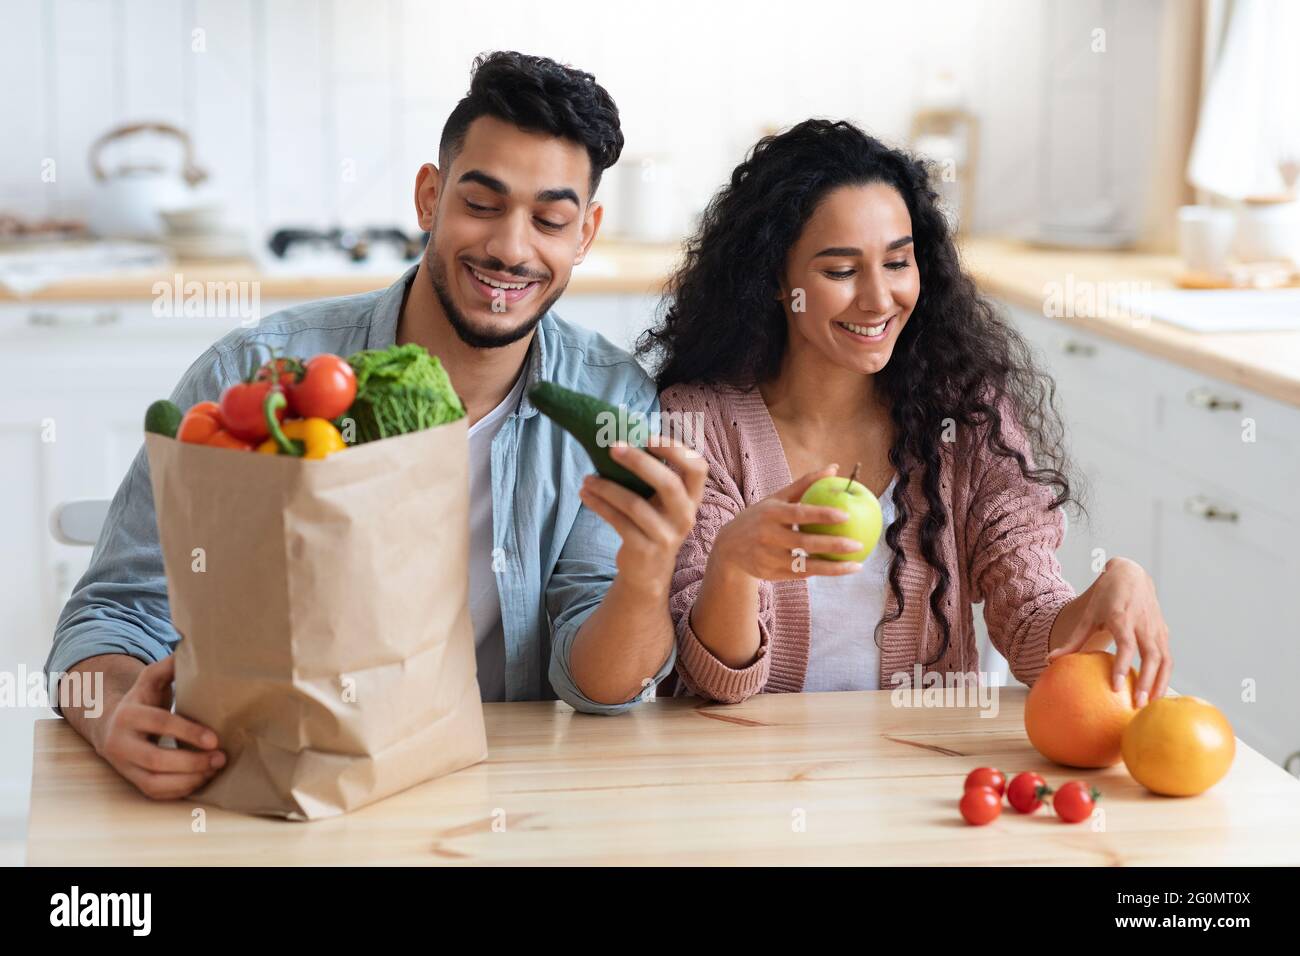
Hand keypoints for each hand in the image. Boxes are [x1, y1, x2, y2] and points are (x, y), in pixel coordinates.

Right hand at [92, 654, 225, 799]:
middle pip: (156, 760)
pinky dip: (180, 790)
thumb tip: (192, 644)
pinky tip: (201, 779)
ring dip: (189, 779)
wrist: (108, 723)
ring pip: (155, 782)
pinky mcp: (130, 780)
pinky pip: (155, 792)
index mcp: (129, 714)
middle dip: (192, 761)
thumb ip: (170, 665)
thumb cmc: (142, 699)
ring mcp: (123, 765)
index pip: (161, 723)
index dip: (188, 733)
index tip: (215, 739)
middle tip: (221, 757)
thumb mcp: (151, 678)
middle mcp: (120, 743)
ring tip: (215, 768)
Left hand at [577, 437, 707, 593]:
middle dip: (639, 461)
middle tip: (612, 447)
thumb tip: (624, 436)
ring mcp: (666, 535)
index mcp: (692, 497)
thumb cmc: (652, 523)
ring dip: (607, 487)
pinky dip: (599, 505)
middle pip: (668, 483)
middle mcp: (685, 516)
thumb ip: (655, 475)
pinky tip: (585, 494)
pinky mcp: (645, 549)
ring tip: (587, 478)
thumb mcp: (662, 502)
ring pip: (635, 505)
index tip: (647, 437)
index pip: (697, 467)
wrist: (648, 571)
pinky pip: (618, 522)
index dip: (676, 449)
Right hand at [711, 464, 865, 581]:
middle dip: (833, 545)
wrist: (728, 547)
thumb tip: (835, 468)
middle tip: (857, 544)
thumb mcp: (777, 499)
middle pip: (804, 542)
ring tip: (857, 564)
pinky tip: (840, 569)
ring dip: (833, 567)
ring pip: (805, 565)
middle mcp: (767, 536)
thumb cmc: (760, 517)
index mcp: (770, 514)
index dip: (822, 514)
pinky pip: (800, 574)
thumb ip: (805, 484)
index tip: (847, 515)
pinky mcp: (770, 575)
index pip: (799, 513)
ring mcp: (768, 558)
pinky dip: (821, 572)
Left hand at [1047, 556, 1171, 707]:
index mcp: (1121, 617)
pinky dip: (1165, 675)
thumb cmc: (1107, 597)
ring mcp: (1156, 627)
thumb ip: (1073, 640)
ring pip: (1164, 658)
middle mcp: (1142, 623)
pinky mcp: (1164, 631)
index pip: (1126, 645)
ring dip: (1160, 682)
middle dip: (1146, 681)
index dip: (1122, 666)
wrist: (1132, 575)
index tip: (1116, 687)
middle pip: (1150, 655)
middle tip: (1138, 705)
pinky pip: (1168, 656)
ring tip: (1152, 704)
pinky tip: (1157, 692)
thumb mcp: (1088, 615)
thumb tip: (1050, 660)